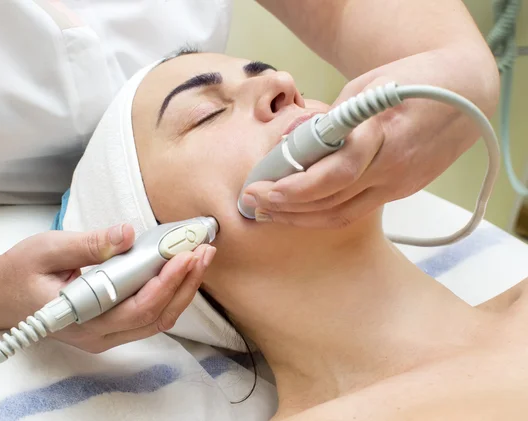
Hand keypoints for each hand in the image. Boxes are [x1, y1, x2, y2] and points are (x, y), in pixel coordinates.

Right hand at [0, 224, 215, 352]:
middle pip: (156, 316)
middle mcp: (98, 334)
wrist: (0, 295)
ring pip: (157, 319)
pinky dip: (170, 292)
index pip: (136, 308)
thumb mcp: (47, 249)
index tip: (185, 255)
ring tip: (200, 257)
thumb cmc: (20, 272)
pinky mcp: (112, 326)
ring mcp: (106, 334)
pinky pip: (149, 315)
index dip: (166, 283)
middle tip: (204, 251)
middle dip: (185, 283)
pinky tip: (180, 269)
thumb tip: (127, 234)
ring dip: (182, 289)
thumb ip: (88, 245)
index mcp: (81, 318)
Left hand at [244, 50, 498, 228]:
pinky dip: (325, 212)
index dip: (291, 189)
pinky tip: (303, 208)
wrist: (468, 92)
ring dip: (301, 218)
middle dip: (286, 207)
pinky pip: (357, 210)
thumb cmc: (415, 79)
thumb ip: (331, 120)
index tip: (259, 188)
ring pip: (342, 215)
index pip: (330, 175)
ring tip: (270, 213)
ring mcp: (400, 184)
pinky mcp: (403, 190)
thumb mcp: (366, 86)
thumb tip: (294, 142)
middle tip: (253, 204)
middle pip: (331, 202)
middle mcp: (391, 167)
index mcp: (382, 134)